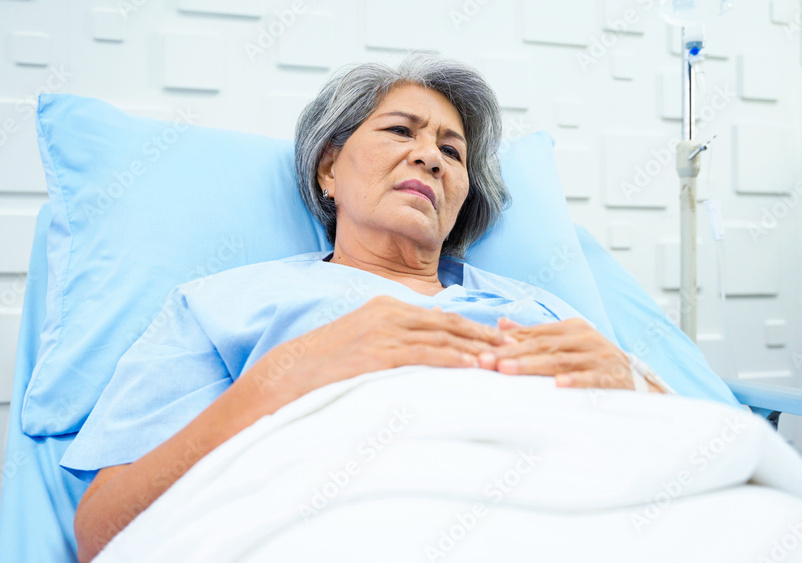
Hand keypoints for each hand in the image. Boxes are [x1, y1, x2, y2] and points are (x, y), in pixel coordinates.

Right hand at [251, 295, 507, 400]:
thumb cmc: (323, 365)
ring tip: (504, 357)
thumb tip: (419, 356)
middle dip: (484, 334)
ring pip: (442, 336)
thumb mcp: (360, 344)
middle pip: (448, 322)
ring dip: (476, 346)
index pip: (440, 316)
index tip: (499, 337)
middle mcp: (389, 314)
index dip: (472, 326)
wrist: (286, 375)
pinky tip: (472, 366)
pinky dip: (452, 358)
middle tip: (515, 344)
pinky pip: (423, 354)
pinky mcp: (378, 353)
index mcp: (386, 308)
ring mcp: (383, 332)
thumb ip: (390, 343)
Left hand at [479, 317, 658, 391]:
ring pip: (559, 361)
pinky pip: (590, 379)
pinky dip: (575, 380)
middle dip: (512, 354)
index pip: (534, 335)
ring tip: (508, 370)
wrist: (637, 381)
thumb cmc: (594, 362)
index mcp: (572, 328)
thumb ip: (534, 334)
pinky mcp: (611, 376)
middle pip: (542, 346)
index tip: (483, 351)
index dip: (507, 343)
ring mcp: (599, 356)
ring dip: (532, 366)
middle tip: (488, 362)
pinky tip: (558, 385)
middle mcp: (585, 338)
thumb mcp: (566, 343)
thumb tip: (500, 325)